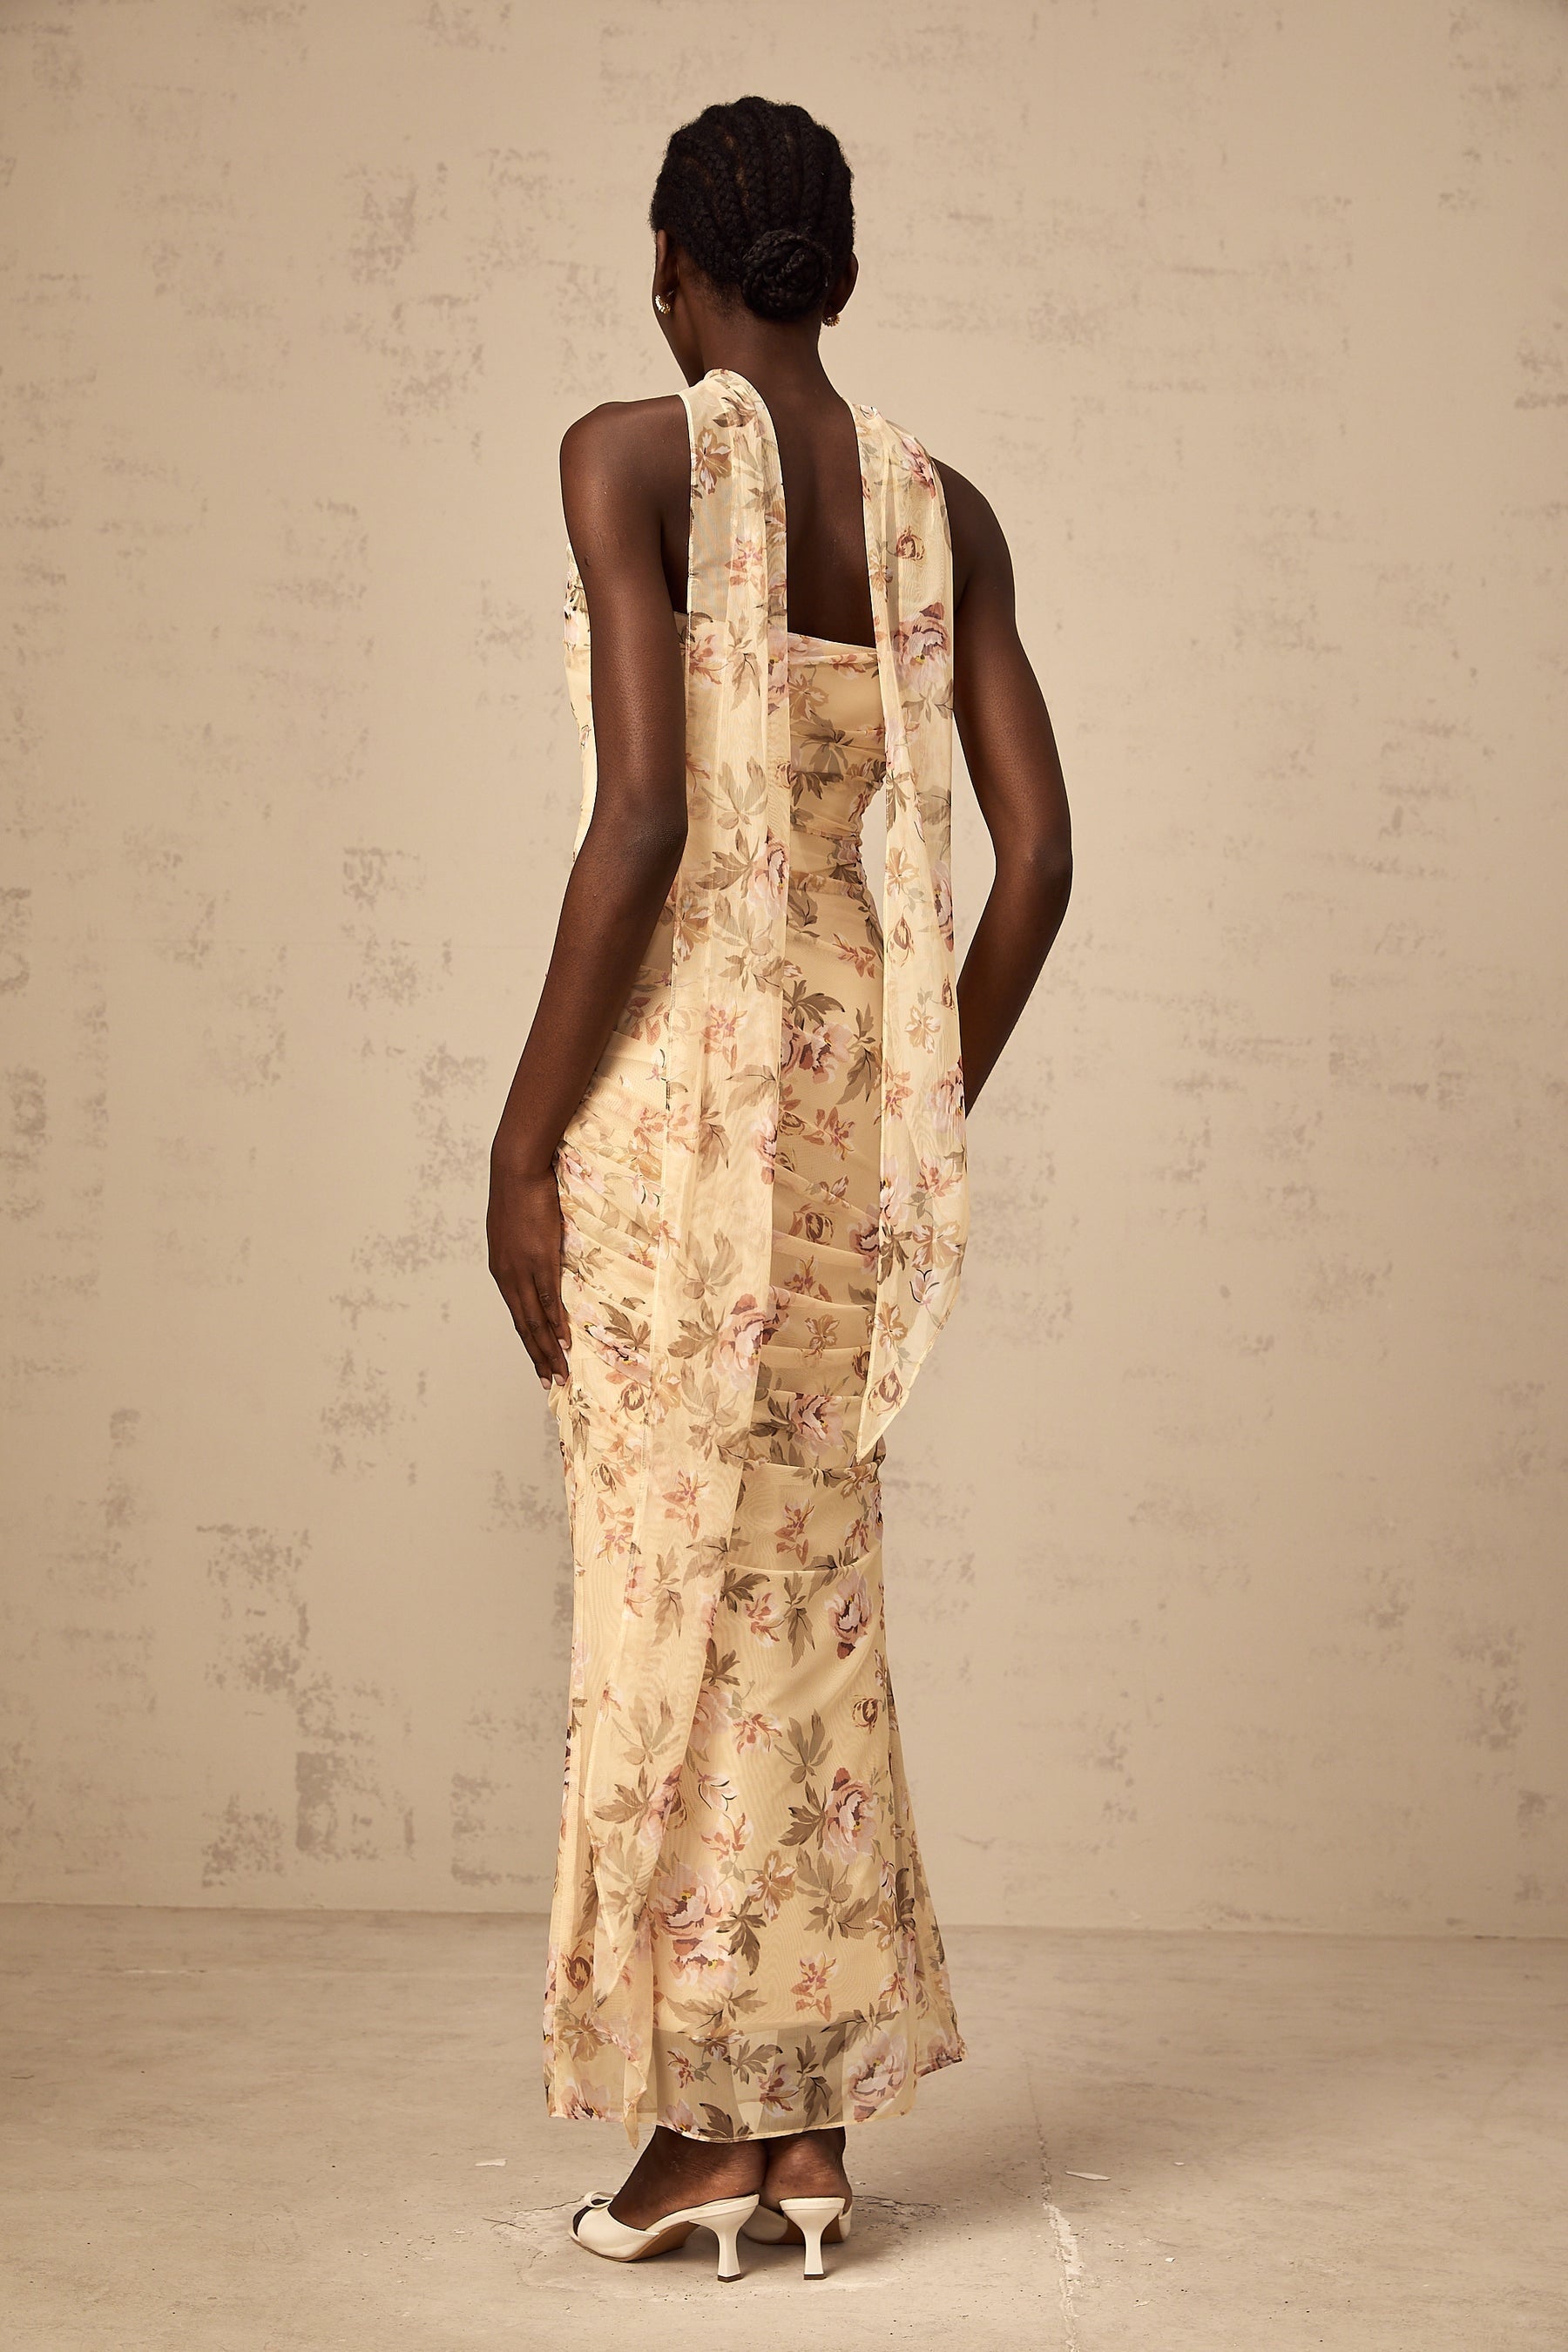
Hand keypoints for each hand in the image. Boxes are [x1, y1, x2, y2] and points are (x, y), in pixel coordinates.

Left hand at [487, 1160, 571, 1387]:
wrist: (516, 1169)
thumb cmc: (519, 1194)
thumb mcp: (516, 1231)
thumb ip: (523, 1251)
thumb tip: (536, 1259)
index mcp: (501, 1271)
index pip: (517, 1316)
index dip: (529, 1343)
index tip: (539, 1364)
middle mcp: (508, 1277)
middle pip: (524, 1327)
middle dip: (538, 1357)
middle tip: (551, 1383)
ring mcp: (524, 1270)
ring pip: (536, 1320)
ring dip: (549, 1349)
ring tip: (561, 1372)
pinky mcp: (541, 1260)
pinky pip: (549, 1300)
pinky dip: (556, 1324)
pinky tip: (565, 1341)